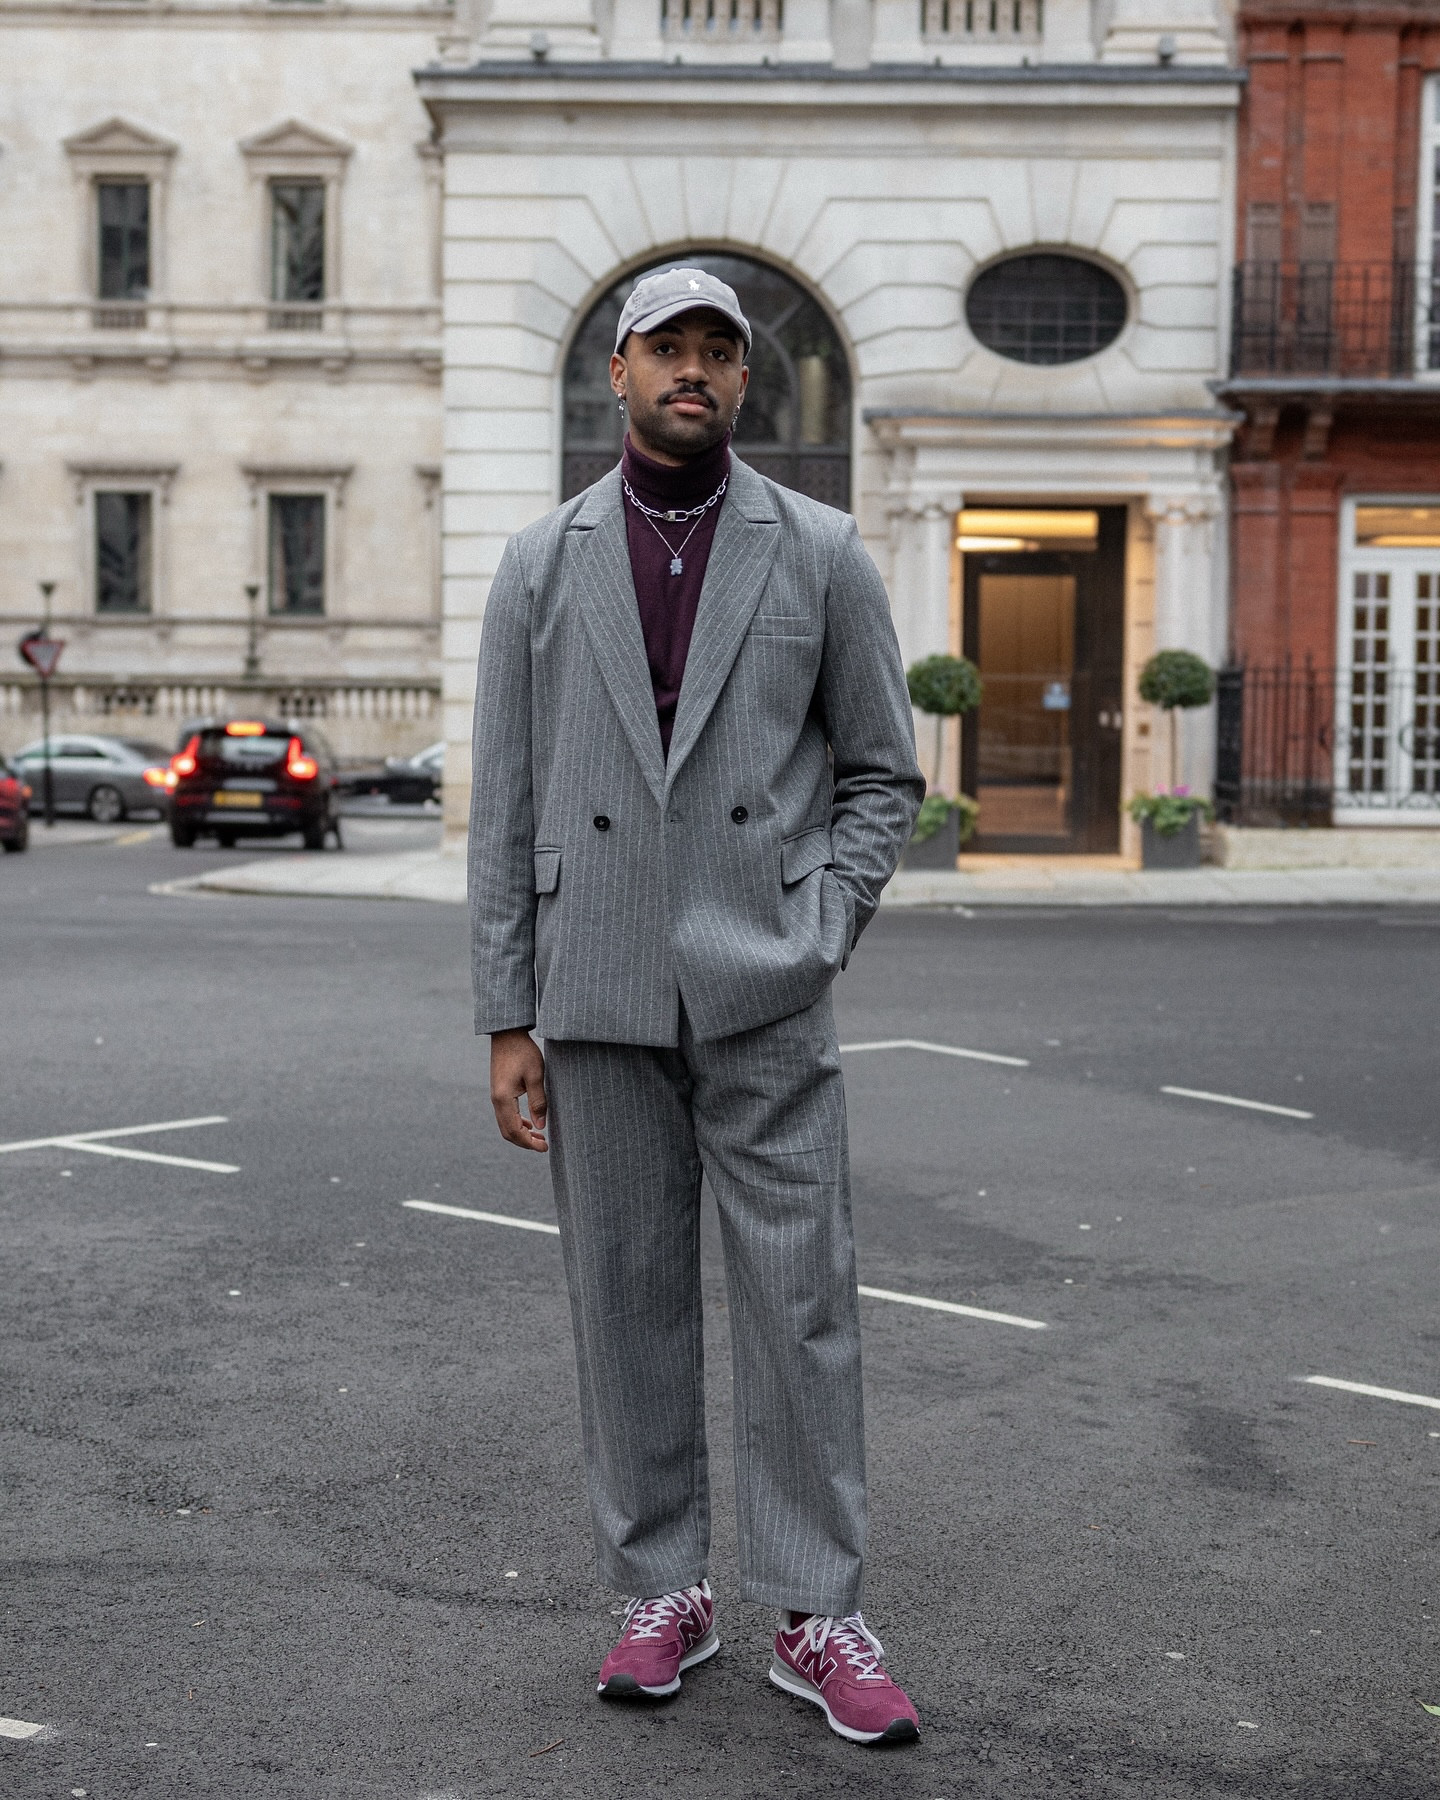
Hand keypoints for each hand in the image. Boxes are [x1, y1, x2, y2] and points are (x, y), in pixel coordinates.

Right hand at [490, 1028, 547, 1151]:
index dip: (530, 1143)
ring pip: (505, 1125)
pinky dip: (517, 1124)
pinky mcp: (499, 1092)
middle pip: (507, 1132)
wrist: (507, 1035)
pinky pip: (505, 1115)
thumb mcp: (536, 1076)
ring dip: (521, 1134)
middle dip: (525, 1142)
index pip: (515, 1130)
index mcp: (503, 1098)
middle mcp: (496, 1100)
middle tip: (544, 1145)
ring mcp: (495, 1097)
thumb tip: (541, 1127)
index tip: (545, 1147)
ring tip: (540, 1137)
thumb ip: (538, 1102)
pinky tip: (530, 1123)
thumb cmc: (523, 1052)